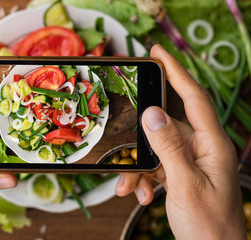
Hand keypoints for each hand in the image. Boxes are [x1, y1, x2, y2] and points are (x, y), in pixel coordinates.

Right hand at [115, 45, 245, 238]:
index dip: (176, 72)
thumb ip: (168, 147)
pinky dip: (143, 178)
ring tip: (129, 186)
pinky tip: (139, 194)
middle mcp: (201, 148)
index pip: (194, 97)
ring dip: (138, 166)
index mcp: (212, 144)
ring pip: (155, 149)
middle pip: (167, 124)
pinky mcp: (179, 173)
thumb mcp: (185, 184)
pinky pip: (155, 166)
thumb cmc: (209, 225)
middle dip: (142, 131)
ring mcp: (189, 161)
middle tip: (124, 117)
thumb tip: (152, 113)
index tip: (158, 53)